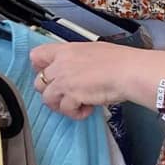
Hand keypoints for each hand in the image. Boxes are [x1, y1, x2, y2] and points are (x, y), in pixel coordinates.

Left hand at [29, 42, 164, 123]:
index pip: (36, 55)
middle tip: (67, 95)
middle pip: (38, 82)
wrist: (128, 71)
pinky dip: (76, 114)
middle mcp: (60, 65)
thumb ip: (78, 59)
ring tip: (78, 104)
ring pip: (47, 99)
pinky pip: (65, 110)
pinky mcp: (71, 97)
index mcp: (66, 50)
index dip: (39, 68)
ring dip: (62, 105)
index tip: (49, 75)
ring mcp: (64, 81)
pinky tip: (88, 110)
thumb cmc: (119, 60)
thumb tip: (78, 69)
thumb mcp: (93, 51)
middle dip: (51, 92)